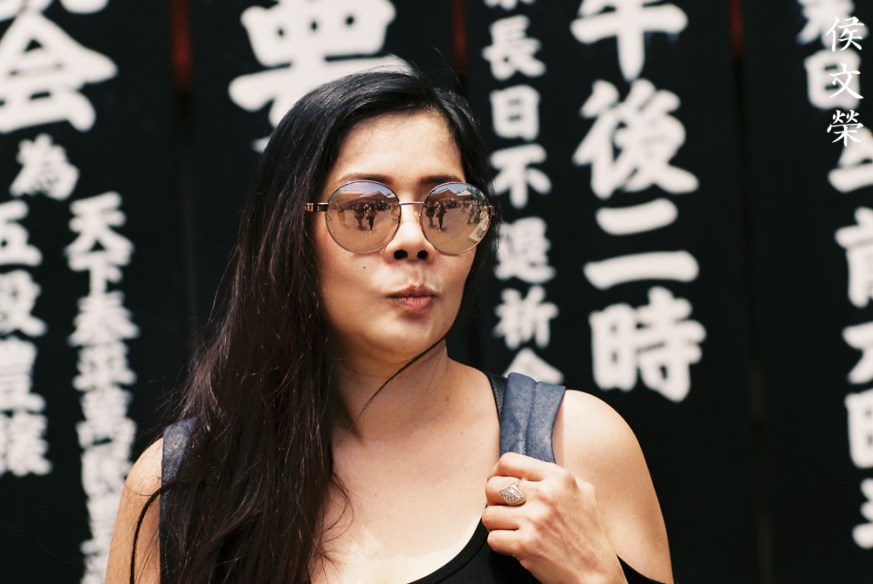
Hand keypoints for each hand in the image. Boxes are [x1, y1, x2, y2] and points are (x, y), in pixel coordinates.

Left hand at [482, 452, 626, 583]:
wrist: (595, 572)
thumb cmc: (589, 534)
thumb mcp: (583, 493)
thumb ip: (556, 478)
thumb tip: (526, 472)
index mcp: (558, 478)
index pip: (510, 461)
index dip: (497, 473)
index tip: (497, 483)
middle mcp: (545, 495)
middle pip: (493, 487)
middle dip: (492, 500)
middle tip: (503, 510)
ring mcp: (534, 520)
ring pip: (489, 514)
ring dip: (496, 524)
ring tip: (510, 529)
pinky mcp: (525, 545)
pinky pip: (493, 539)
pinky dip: (500, 544)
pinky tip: (514, 545)